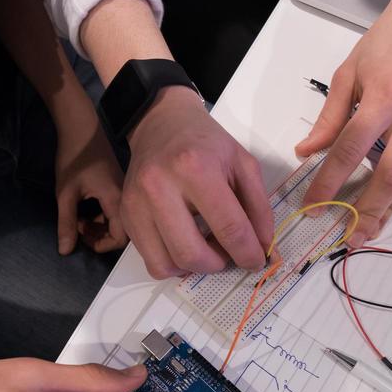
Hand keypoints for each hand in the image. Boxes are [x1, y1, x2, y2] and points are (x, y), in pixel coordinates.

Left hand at [55, 117, 127, 254]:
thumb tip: (65, 251)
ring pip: (117, 220)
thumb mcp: (65, 194)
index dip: (102, 245)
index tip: (82, 239)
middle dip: (99, 236)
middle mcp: (126, 197)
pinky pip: (115, 209)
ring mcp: (124, 190)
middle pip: (122, 231)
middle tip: (77, 228)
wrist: (81, 127)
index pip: (121, 238)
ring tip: (77, 219)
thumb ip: (66, 223)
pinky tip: (84, 209)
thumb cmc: (74, 158)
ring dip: (98, 225)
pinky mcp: (119, 185)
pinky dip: (101, 215)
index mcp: (117, 199)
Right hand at [123, 87, 274, 276]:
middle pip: (192, 254)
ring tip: (206, 248)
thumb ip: (259, 208)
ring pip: (167, 264)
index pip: (228, 227)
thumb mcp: (242, 164)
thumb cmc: (206, 143)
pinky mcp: (126, 215)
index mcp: (195, 168)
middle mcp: (160, 187)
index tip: (256, 261)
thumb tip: (265, 249)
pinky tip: (185, 244)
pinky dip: (173, 263)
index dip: (248, 253)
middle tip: (228, 253)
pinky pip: (151, 261)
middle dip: (218, 264)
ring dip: (194, 267)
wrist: (162, 124)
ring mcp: (137, 203)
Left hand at [298, 0, 391, 245]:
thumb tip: (306, 152)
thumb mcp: (350, 73)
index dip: (329, 183)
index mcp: (386, 96)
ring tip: (371, 227)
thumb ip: (330, 118)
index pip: (351, 150)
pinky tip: (391, 198)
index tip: (312, 207)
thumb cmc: (388, 42)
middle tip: (350, 235)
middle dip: (369, 211)